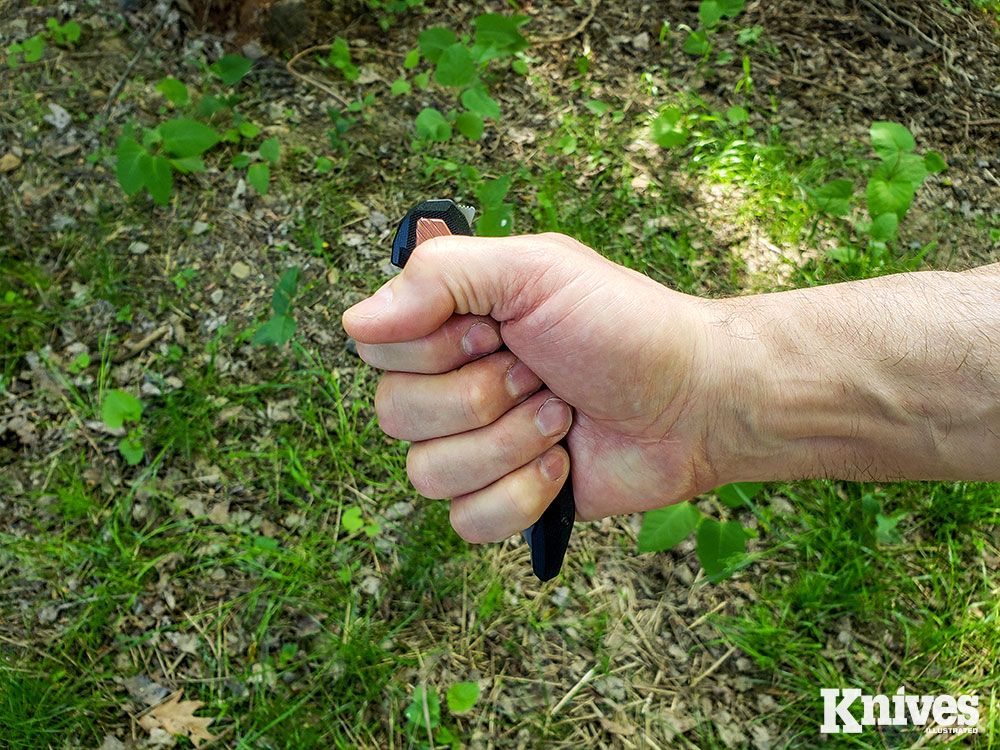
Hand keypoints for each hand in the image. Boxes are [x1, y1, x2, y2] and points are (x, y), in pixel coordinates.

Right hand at [341, 233, 736, 542]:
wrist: (696, 399)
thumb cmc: (624, 324)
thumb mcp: (535, 268)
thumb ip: (440, 275)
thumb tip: (353, 323)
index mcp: (449, 324)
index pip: (375, 347)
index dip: (432, 350)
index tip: (497, 332)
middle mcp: (452, 385)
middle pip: (393, 415)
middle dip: (480, 398)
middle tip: (540, 374)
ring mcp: (476, 446)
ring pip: (425, 475)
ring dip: (507, 446)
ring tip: (560, 418)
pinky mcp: (505, 499)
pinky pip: (465, 521)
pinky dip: (521, 497)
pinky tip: (563, 467)